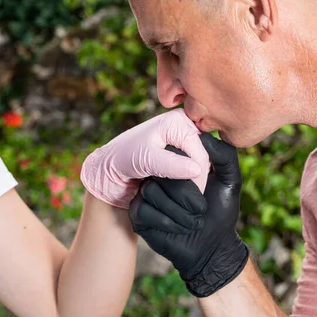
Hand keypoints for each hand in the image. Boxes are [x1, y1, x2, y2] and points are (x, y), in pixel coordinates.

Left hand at [80, 109, 209, 208]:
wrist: (112, 168)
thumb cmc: (124, 158)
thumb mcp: (146, 159)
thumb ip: (170, 164)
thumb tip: (197, 170)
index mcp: (177, 120)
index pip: (200, 150)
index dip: (199, 173)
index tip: (194, 193)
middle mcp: (184, 126)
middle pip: (204, 155)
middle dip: (198, 176)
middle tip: (191, 197)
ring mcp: (184, 139)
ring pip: (202, 163)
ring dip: (195, 179)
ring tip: (186, 194)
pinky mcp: (182, 152)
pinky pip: (195, 167)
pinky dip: (191, 179)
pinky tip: (183, 188)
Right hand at [129, 133, 248, 296]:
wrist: (210, 247)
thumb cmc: (221, 211)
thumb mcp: (230, 180)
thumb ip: (224, 155)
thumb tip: (203, 137)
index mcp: (180, 160)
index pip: (176, 149)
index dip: (193, 168)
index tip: (207, 184)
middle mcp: (160, 171)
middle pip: (161, 169)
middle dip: (186, 193)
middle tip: (202, 208)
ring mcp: (146, 191)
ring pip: (152, 190)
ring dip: (178, 211)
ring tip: (194, 221)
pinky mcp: (137, 212)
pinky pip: (144, 209)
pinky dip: (166, 222)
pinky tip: (180, 228)